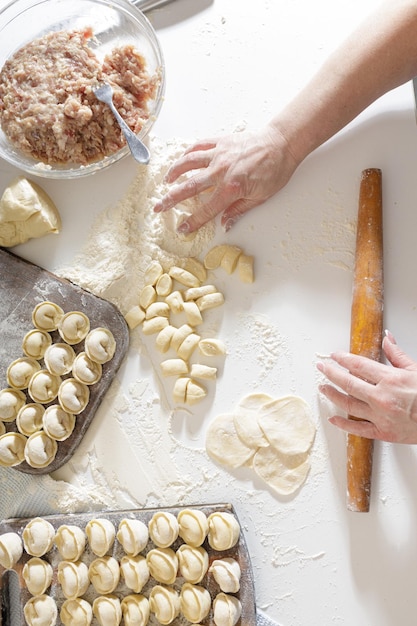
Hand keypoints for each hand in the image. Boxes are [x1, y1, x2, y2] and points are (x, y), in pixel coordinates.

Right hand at [153, 123, 298, 232]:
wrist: (282, 145)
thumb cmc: (275, 171)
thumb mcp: (260, 197)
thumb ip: (238, 210)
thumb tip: (224, 224)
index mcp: (231, 188)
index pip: (207, 210)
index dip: (193, 222)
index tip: (182, 228)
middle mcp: (221, 171)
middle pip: (189, 187)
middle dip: (171, 199)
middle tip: (158, 207)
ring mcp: (219, 154)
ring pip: (188, 163)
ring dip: (174, 172)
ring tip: (166, 181)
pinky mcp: (220, 141)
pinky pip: (198, 146)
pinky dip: (187, 153)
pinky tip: (182, 159)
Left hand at [317, 331, 416, 442]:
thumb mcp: (415, 369)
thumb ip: (397, 354)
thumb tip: (387, 339)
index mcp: (390, 379)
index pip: (359, 366)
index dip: (343, 359)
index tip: (334, 356)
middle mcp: (381, 397)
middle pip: (348, 383)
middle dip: (331, 373)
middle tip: (321, 368)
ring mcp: (380, 416)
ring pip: (348, 404)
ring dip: (332, 395)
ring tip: (323, 388)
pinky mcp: (382, 432)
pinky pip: (357, 429)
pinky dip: (343, 424)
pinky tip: (333, 419)